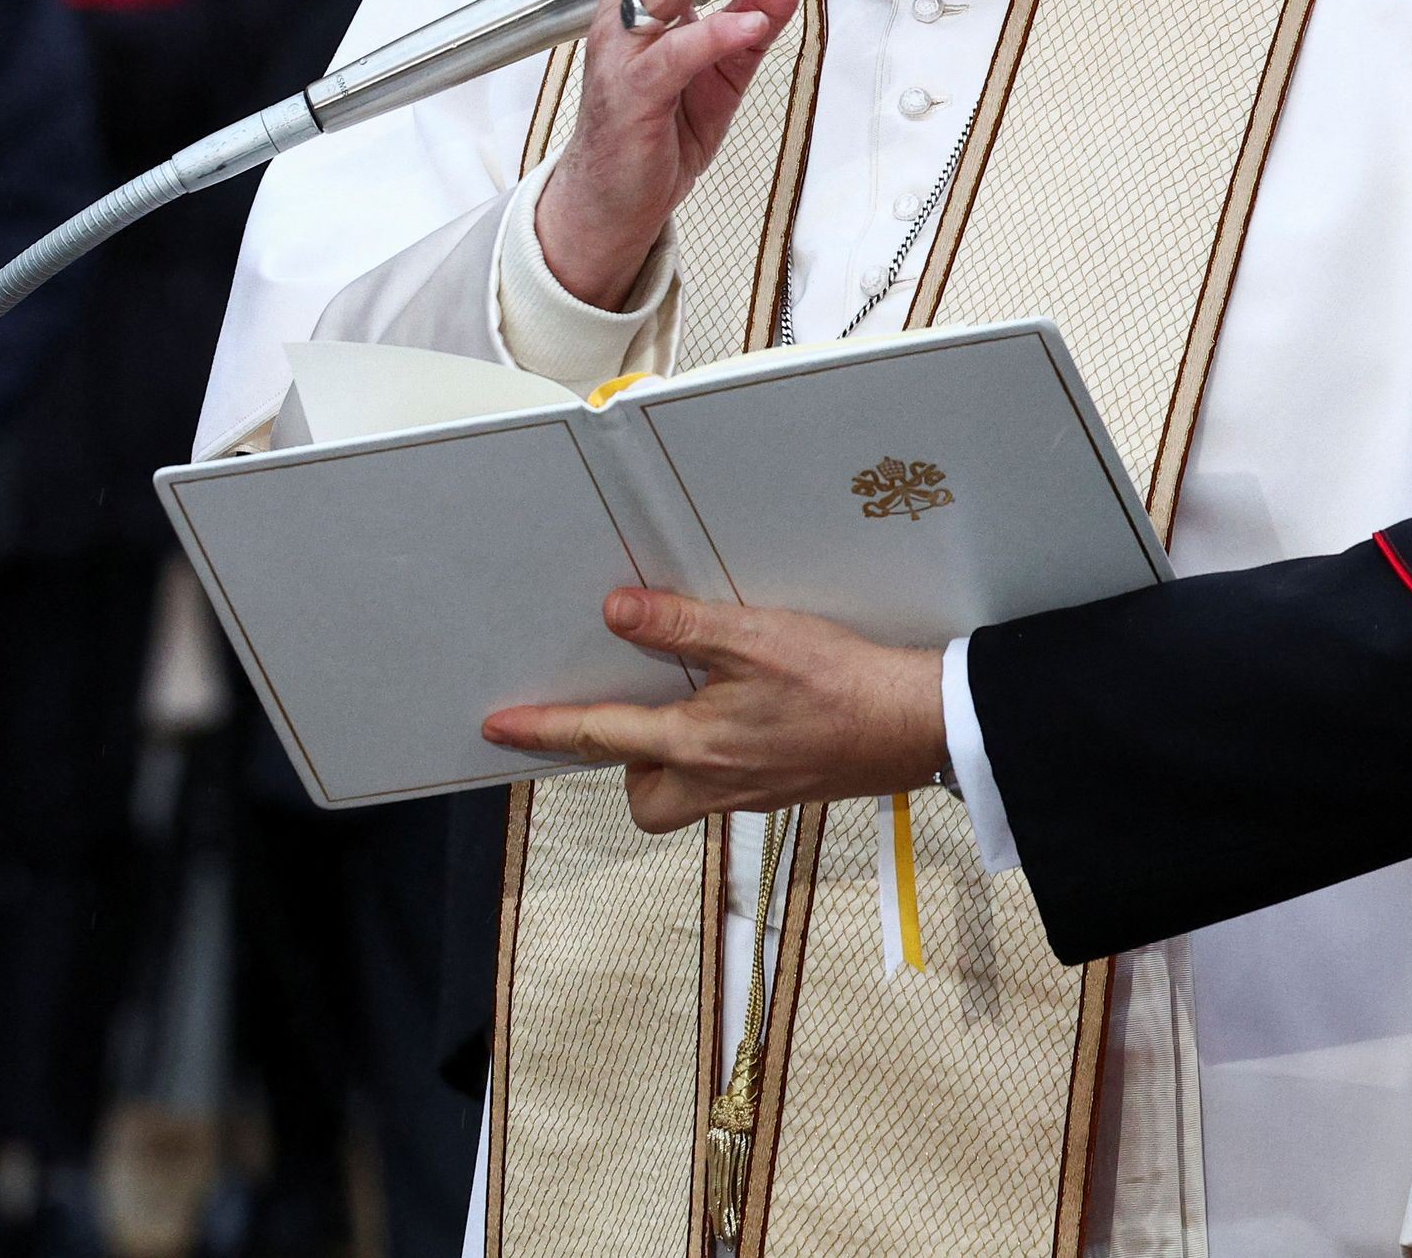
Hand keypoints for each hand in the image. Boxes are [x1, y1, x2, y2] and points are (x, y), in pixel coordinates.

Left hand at [482, 589, 946, 831]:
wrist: (915, 724)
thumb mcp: (753, 637)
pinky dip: (715, 755)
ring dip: (670, 762)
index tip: (496, 726)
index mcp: (695, 745)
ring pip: (682, 796)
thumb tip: (617, 612)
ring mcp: (750, 793)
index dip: (541, 729)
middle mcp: (714, 782)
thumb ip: (680, 625)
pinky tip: (741, 714)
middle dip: (624, 765)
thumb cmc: (839, 681)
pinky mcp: (782, 789)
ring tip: (689, 706)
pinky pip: (724, 784)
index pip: (597, 737)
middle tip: (634, 714)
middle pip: (641, 798)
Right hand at [531, 0, 801, 308]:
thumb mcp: (718, 74)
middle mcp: (629, 14)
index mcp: (648, 0)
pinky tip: (746, 21)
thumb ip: (748, 29)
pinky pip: (674, 57)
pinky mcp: (633, 96)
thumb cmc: (655, 133)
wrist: (610, 204)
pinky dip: (712, 35)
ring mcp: (626, 53)